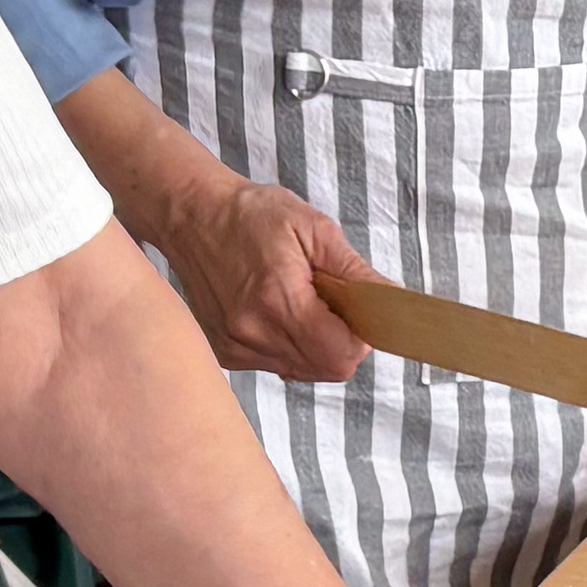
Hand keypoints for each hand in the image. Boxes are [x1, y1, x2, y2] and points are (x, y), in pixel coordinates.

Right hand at [156, 169, 377, 383]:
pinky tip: (278, 314)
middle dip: (342, 342)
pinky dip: (290, 347)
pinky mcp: (226, 353)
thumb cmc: (253, 216)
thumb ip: (356, 272)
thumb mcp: (315, 229)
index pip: (341, 354)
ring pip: (303, 370)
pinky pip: (277, 365)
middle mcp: (253, 332)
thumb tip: (392, 302)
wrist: (194, 216)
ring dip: (316, 346)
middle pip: (327, 368)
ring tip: (301, 304)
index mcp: (278, 299)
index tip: (358, 311)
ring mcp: (236, 346)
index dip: (360, 338)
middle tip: (331, 304)